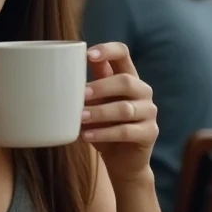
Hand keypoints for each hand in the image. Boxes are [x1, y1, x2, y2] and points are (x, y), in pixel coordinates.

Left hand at [81, 42, 157, 184]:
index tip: (88, 54)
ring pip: (125, 109)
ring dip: (100, 113)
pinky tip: (86, 135)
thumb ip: (87, 88)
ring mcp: (149, 112)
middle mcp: (142, 91)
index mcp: (128, 77)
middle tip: (81, 94)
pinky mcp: (150, 133)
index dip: (108, 50)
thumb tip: (61, 71)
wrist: (122, 161)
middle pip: (126, 81)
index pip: (123, 54)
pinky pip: (126, 131)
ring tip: (80, 118)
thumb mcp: (94, 105)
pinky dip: (104, 134)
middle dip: (101, 87)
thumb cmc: (104, 127)